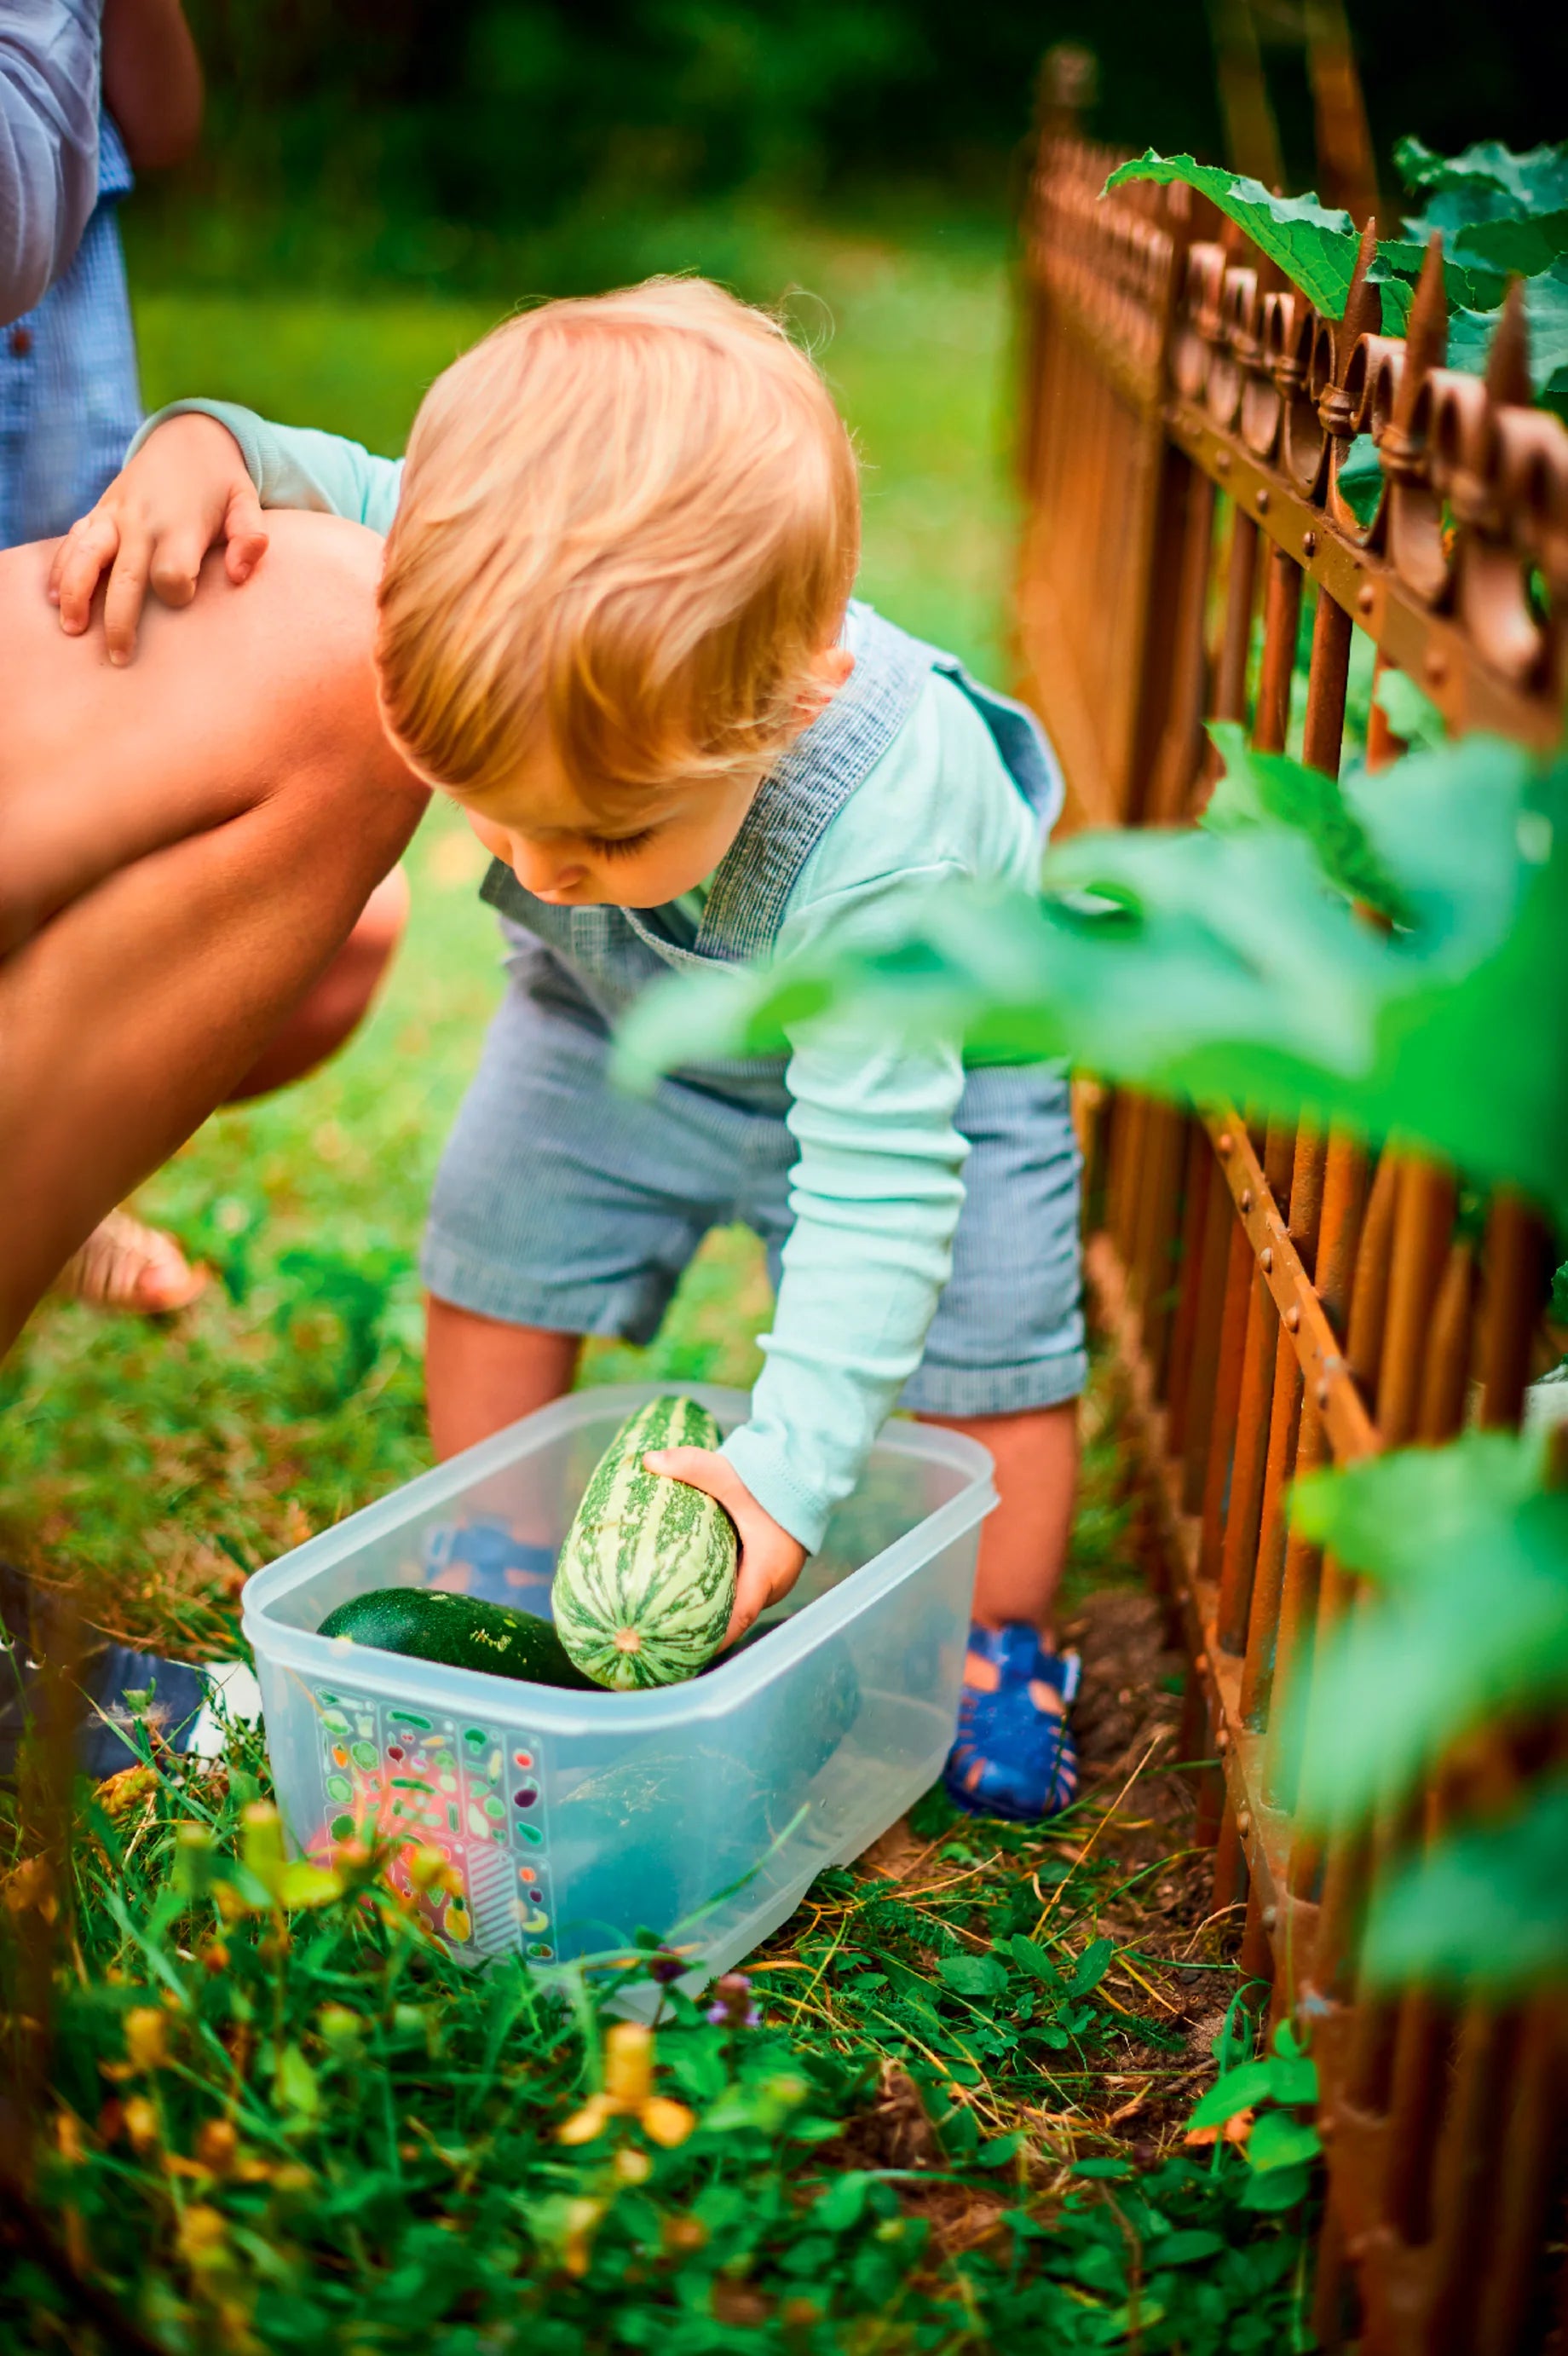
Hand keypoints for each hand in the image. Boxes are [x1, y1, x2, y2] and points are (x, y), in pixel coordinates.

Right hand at [48, 413, 268, 663]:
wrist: (187, 438)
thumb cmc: (222, 483)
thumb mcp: (247, 501)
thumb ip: (250, 537)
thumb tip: (240, 576)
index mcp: (179, 525)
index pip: (170, 573)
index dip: (177, 592)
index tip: (182, 597)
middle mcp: (141, 522)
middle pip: (123, 578)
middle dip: (119, 621)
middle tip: (119, 658)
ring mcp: (115, 515)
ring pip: (85, 556)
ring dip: (75, 593)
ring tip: (72, 628)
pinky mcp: (99, 511)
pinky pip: (72, 541)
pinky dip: (61, 568)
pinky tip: (55, 598)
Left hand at [644, 1448, 807, 1649]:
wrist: (807, 1467)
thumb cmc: (771, 1478)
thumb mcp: (727, 1473)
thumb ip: (689, 1465)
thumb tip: (647, 1460)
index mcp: (766, 1572)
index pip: (735, 1620)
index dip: (708, 1640)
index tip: (679, 1653)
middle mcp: (774, 1582)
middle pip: (734, 1616)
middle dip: (703, 1626)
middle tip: (666, 1635)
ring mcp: (776, 1575)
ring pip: (740, 1602)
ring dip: (713, 1609)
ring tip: (675, 1617)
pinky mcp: (772, 1564)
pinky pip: (745, 1587)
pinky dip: (723, 1592)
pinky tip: (695, 1588)